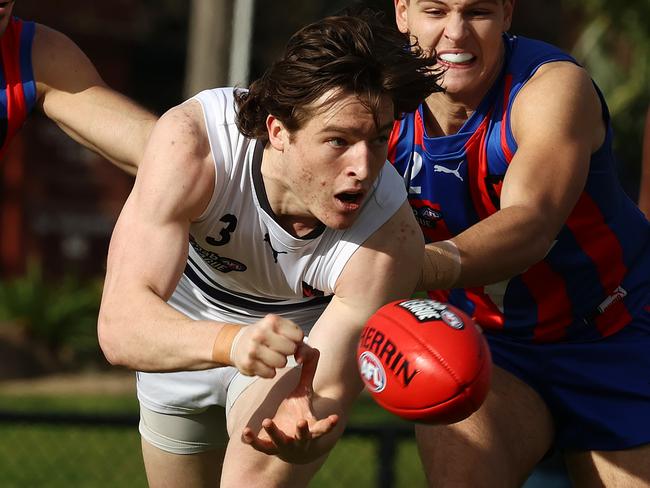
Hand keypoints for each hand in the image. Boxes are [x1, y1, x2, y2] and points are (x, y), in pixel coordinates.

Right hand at [231, 314, 303, 377]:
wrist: (238, 342)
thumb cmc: (265, 335)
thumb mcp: (281, 329)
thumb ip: (298, 341)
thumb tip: (301, 358)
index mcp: (272, 321)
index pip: (298, 335)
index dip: (296, 340)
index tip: (288, 339)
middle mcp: (261, 333)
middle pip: (291, 349)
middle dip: (288, 351)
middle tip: (278, 348)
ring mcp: (253, 349)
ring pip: (281, 363)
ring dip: (279, 362)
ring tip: (271, 356)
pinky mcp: (248, 364)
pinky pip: (270, 374)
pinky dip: (269, 371)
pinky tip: (262, 362)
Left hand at [241, 343, 338, 463]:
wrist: (289, 446)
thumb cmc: (299, 413)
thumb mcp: (304, 394)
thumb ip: (309, 373)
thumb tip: (314, 350)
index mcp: (312, 427)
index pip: (323, 427)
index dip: (329, 424)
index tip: (335, 418)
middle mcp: (300, 440)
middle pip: (303, 436)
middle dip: (302, 430)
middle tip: (301, 422)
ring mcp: (284, 445)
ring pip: (280, 441)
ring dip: (274, 432)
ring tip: (267, 421)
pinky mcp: (269, 447)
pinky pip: (260, 445)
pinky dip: (253, 439)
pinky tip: (246, 432)